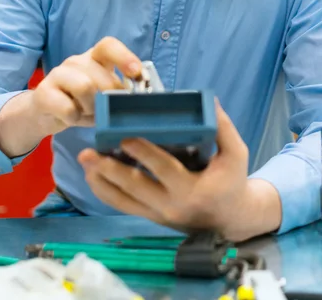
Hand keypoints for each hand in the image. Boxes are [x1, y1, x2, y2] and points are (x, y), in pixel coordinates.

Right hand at [30, 37, 141, 135]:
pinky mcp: (43, 92)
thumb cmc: (82, 103)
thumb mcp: (104, 96)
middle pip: (102, 75)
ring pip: (85, 86)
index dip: (125, 57)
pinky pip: (67, 107)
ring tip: (89, 113)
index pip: (109, 46)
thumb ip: (122, 92)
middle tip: (108, 110)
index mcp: (95, 58)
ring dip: (93, 107)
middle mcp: (76, 61)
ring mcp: (58, 74)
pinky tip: (72, 118)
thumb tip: (144, 96)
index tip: (137, 74)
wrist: (45, 113)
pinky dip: (74, 117)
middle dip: (111, 98)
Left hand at [78, 101, 281, 240]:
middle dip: (110, 170)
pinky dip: (105, 193)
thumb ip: (224, 129)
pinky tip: (92, 177)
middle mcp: (171, 205)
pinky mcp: (151, 217)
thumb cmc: (232, 182)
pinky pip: (124, 207)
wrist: (230, 220)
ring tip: (84, 163)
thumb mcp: (237, 155)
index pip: (164, 169)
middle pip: (136, 187)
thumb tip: (210, 102)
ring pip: (124, 200)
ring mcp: (158, 214)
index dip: (144, 154)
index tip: (124, 138)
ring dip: (101, 181)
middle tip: (89, 153)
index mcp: (192, 189)